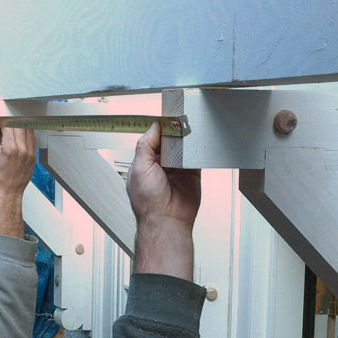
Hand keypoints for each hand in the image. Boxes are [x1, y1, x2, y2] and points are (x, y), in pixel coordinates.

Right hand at [0, 116, 36, 237]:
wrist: (8, 191)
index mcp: (10, 148)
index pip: (10, 123)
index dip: (4, 116)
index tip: (0, 113)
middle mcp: (23, 149)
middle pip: (20, 124)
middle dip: (12, 118)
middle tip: (5, 116)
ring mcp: (30, 153)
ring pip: (28, 129)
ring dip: (20, 123)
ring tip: (12, 123)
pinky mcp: (34, 156)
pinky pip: (32, 138)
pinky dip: (26, 132)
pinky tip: (20, 132)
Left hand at [126, 122, 200, 277]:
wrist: (167, 221)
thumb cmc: (148, 202)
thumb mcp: (139, 168)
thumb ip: (145, 145)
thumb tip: (154, 126)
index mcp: (144, 163)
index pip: (152, 139)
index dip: (159, 128)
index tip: (167, 117)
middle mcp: (160, 165)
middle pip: (169, 140)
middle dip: (174, 131)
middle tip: (181, 120)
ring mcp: (177, 168)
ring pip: (183, 147)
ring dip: (186, 139)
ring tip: (190, 128)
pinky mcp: (192, 173)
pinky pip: (196, 156)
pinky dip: (198, 148)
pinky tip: (198, 140)